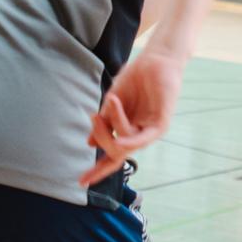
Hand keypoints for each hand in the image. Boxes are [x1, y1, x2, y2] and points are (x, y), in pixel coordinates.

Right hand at [79, 50, 182, 187]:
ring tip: (111, 101)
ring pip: (124, 144)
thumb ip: (104, 122)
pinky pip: (143, 138)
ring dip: (112, 125)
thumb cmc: (136, 78)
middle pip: (115, 152)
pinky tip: (119, 140)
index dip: (97, 170)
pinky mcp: (160, 124)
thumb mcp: (112, 102)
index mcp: (128, 131)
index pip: (112, 156)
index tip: (80, 182)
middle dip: (101, 137)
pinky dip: (129, 141)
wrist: (156, 59)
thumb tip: (90, 144)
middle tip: (94, 118)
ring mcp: (150, 131)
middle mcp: (139, 135)